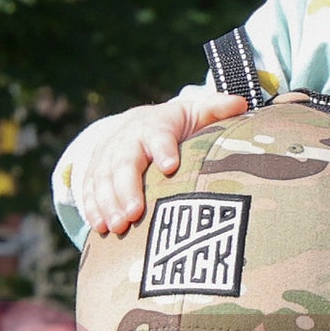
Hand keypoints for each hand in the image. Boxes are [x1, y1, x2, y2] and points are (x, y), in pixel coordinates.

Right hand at [68, 85, 248, 236]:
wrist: (137, 125)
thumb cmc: (178, 126)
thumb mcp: (197, 113)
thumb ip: (217, 109)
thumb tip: (241, 102)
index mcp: (156, 125)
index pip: (159, 135)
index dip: (163, 149)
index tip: (170, 166)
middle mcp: (127, 138)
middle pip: (124, 161)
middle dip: (127, 188)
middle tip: (134, 214)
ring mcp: (107, 155)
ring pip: (102, 178)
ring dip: (107, 203)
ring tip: (117, 227)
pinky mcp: (94, 171)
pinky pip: (89, 189)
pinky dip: (92, 208)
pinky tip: (100, 228)